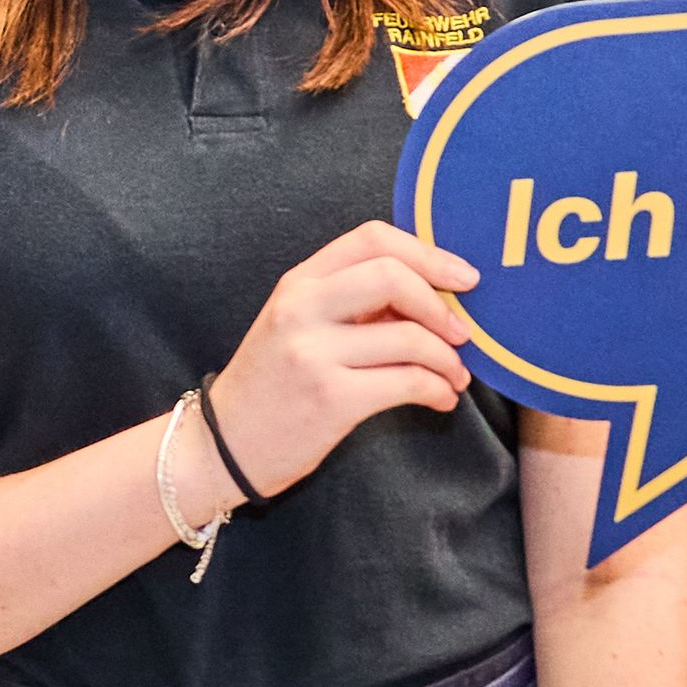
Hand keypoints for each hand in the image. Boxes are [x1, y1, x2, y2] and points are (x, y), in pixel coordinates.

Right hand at [207, 222, 482, 500]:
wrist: (223, 448)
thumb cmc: (271, 386)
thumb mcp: (298, 327)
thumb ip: (352, 302)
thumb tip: (433, 295)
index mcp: (297, 283)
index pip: (372, 239)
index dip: (428, 252)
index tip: (462, 278)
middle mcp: (301, 309)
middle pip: (393, 275)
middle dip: (443, 305)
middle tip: (463, 333)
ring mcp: (313, 354)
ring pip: (410, 336)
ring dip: (448, 360)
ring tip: (454, 377)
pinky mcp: (331, 399)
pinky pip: (408, 382)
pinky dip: (439, 390)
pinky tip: (441, 399)